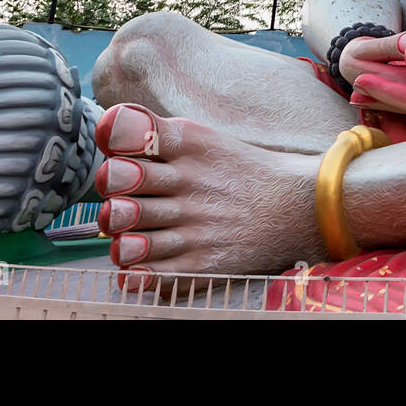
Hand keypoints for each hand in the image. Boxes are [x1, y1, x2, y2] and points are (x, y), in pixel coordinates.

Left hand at [94, 103, 323, 288]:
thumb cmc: (241, 172)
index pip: (133, 131)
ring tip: (127, 231)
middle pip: (119, 181)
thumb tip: (109, 131)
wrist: (297, 208)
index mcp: (190, 146)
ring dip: (117, 233)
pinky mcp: (202, 263)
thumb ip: (158, 132)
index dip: (113, 138)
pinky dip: (134, 274)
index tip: (116, 146)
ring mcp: (194, 226)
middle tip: (118, 192)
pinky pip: (152, 274)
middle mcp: (189, 183)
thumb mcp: (206, 139)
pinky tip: (133, 267)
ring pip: (127, 233)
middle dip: (108, 185)